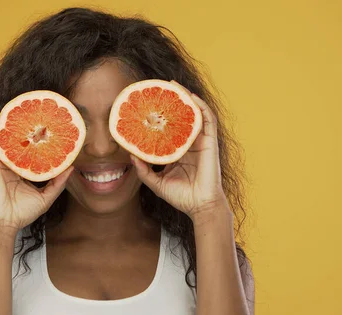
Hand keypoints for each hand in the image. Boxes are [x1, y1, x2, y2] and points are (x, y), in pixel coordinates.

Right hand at [0, 111, 73, 234]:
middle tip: (28, 110)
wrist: (6, 223)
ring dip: (1, 121)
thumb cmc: (23, 212)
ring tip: (11, 106)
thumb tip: (72, 167)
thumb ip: (58, 182)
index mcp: (18, 169)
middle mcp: (6, 163)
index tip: (42, 124)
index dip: (30, 135)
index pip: (23, 147)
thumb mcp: (46, 195)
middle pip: (10, 139)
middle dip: (17, 124)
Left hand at [131, 81, 229, 218]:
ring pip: (194, 114)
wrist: (199, 206)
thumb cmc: (181, 197)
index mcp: (178, 151)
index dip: (160, 115)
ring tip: (175, 85)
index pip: (168, 128)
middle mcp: (189, 143)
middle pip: (181, 116)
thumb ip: (143, 171)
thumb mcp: (156, 182)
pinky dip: (200, 106)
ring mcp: (201, 141)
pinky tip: (191, 97)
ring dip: (186, 98)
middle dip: (173, 101)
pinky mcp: (211, 142)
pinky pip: (207, 119)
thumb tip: (131, 156)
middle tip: (160, 87)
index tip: (148, 104)